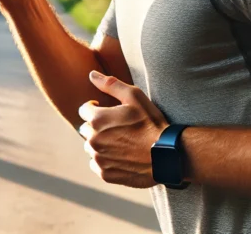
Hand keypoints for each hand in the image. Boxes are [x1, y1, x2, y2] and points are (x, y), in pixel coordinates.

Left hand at [78, 70, 169, 188]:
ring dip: (100, 143)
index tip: (106, 110)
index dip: (95, 108)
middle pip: (86, 129)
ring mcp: (99, 158)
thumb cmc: (151, 123)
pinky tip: (121, 156)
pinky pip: (96, 164)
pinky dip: (105, 160)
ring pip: (90, 147)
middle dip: (97, 126)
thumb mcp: (134, 97)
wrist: (166, 155)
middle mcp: (93, 140)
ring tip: (120, 142)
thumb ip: (110, 84)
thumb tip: (92, 75)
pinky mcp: (106, 174)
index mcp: (97, 119)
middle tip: (116, 127)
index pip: (84, 110)